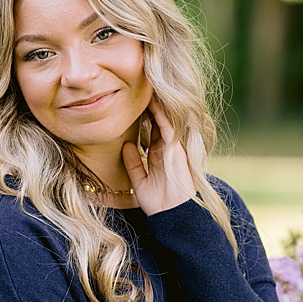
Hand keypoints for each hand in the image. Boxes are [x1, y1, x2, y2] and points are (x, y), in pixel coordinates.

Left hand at [121, 98, 194, 215]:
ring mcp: (173, 148)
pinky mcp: (176, 150)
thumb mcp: (139, 180)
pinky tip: (152, 102)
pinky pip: (168, 127)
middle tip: (139, 88)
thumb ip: (133, 163)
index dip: (143, 116)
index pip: (151, 130)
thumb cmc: (157, 202)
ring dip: (156, 104)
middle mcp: (167, 149)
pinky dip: (161, 114)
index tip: (131, 102)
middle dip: (150, 105)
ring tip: (147, 87)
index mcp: (159, 155)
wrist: (171, 215)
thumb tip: (126, 145)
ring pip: (165, 120)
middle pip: (158, 121)